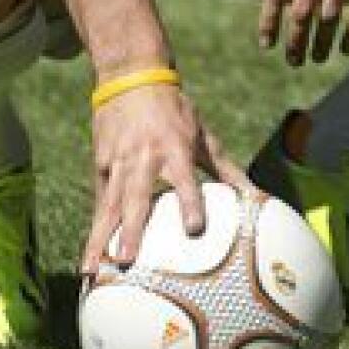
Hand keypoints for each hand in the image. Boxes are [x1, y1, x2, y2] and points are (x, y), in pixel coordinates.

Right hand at [83, 83, 249, 274]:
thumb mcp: (203, 134)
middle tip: (129, 261)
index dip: (190, 202)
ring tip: (92, 271)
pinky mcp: (99, 166)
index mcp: (174, 147)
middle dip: (131, 229)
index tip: (195, 229)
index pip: (184, 178)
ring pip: (108, 205)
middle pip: (137, 197)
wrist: (130, 77)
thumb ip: (226, 169)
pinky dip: (93, 231)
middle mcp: (143, 157)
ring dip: (100, 239)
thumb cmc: (175, 112)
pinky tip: (90, 260)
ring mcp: (117, 162)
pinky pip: (98, 204)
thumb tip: (258, 197)